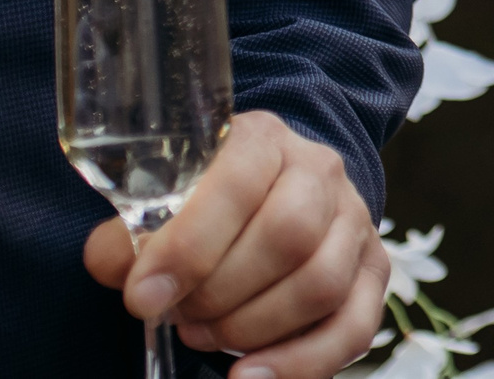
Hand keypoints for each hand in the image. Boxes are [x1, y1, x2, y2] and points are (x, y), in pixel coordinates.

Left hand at [84, 110, 389, 378]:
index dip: (189, 247)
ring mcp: (355, 220)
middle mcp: (320, 171)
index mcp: (263, 139)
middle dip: (220, 294)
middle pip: (289, 235)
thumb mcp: (162, 200)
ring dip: (251, 327)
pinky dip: (300, 363)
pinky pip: (354, 327)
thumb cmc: (206, 204)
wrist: (269, 192)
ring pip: (321, 283)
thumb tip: (119, 267)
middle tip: (179, 316)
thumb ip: (131, 234)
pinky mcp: (374, 270)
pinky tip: (249, 376)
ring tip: (205, 335)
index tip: (143, 298)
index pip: (238, 184)